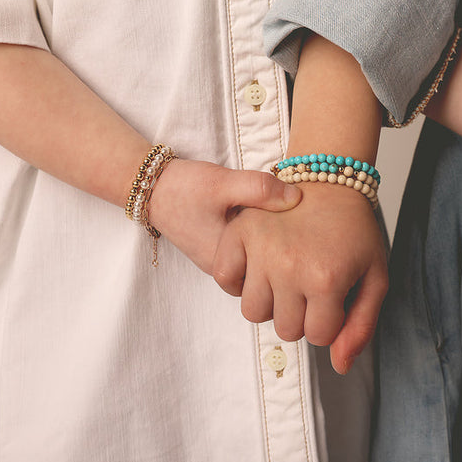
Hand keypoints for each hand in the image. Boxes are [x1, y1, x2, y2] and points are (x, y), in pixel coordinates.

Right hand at [146, 159, 302, 272]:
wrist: (150, 186)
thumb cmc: (184, 188)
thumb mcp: (223, 183)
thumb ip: (259, 189)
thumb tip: (297, 197)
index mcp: (225, 261)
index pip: (269, 278)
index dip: (293, 259)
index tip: (310, 236)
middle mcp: (222, 267)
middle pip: (265, 275)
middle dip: (287, 257)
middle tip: (308, 230)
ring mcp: (220, 259)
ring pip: (257, 264)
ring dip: (274, 248)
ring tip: (294, 224)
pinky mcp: (219, 247)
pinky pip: (247, 252)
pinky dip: (261, 240)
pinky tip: (273, 219)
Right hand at [212, 183, 387, 374]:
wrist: (331, 182)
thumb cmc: (355, 232)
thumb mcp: (375, 278)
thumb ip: (362, 326)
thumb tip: (339, 366)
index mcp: (326, 279)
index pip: (319, 336)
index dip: (330, 320)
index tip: (336, 294)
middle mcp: (289, 268)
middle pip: (286, 330)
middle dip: (303, 314)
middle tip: (311, 283)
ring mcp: (260, 250)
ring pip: (254, 312)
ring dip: (271, 302)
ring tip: (286, 277)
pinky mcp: (239, 233)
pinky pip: (224, 279)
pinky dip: (238, 280)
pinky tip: (258, 269)